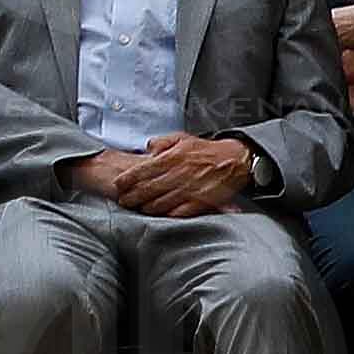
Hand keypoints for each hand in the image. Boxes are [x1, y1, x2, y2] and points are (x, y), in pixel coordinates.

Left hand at [112, 132, 259, 217]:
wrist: (235, 160)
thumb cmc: (207, 150)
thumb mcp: (183, 138)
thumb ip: (163, 142)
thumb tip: (147, 147)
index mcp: (174, 157)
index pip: (144, 169)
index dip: (128, 179)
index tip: (118, 185)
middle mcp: (180, 173)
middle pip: (149, 188)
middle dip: (133, 196)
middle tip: (123, 200)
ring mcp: (190, 188)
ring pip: (162, 202)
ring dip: (147, 207)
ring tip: (138, 208)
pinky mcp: (201, 201)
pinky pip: (180, 211)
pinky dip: (168, 214)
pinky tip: (159, 215)